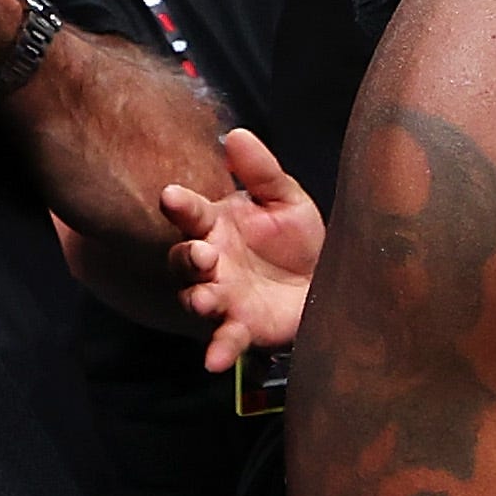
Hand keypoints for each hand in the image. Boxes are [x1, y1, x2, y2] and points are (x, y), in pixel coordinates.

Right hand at [163, 126, 324, 371]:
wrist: (324, 280)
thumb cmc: (296, 237)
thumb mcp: (284, 198)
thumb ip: (261, 170)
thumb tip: (236, 133)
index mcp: (215, 225)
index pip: (191, 212)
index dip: (180, 204)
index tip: (171, 196)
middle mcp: (211, 262)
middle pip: (185, 259)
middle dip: (188, 257)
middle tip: (202, 253)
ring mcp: (222, 296)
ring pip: (197, 298)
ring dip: (197, 299)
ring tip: (204, 299)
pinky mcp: (240, 327)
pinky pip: (224, 340)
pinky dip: (218, 351)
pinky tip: (213, 362)